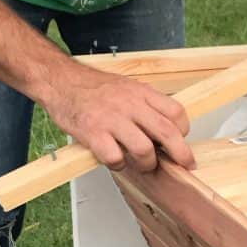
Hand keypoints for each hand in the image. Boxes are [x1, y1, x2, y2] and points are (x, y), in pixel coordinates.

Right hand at [40, 62, 194, 172]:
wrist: (61, 81)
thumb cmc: (94, 88)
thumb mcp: (128, 87)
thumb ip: (146, 105)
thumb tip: (165, 129)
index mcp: (142, 92)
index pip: (176, 112)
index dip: (183, 130)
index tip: (181, 139)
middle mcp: (130, 105)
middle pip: (167, 133)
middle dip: (181, 154)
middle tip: (185, 165)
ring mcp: (112, 119)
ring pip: (144, 150)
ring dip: (148, 164)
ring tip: (144, 165)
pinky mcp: (93, 133)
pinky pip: (114, 157)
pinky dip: (119, 165)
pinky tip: (116, 160)